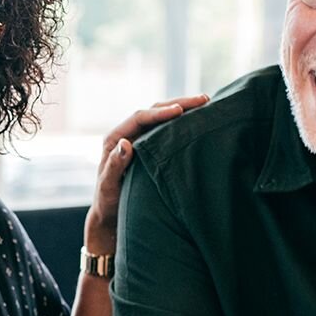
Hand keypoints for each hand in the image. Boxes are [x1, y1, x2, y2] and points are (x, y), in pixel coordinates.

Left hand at [85, 94, 209, 255]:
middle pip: (153, 111)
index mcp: (114, 140)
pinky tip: (199, 121)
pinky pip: (167, 131)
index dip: (160, 113)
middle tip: (203, 100)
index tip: (180, 111)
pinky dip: (182, 124)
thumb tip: (125, 143)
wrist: (111, 215)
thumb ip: (114, 166)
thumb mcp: (108, 187)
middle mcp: (127, 135)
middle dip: (178, 104)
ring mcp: (140, 141)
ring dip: (183, 110)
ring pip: (162, 119)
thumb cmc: (108, 203)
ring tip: (206, 104)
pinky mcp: (150, 149)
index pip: (139, 118)